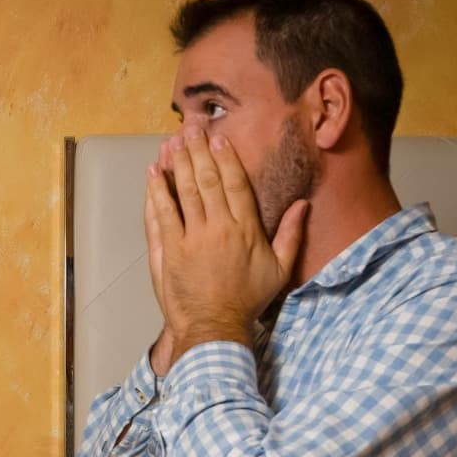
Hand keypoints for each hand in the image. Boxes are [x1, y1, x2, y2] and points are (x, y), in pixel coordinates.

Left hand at [146, 126, 308, 357]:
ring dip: (176, 164)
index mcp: (245, 230)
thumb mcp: (279, 269)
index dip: (226, 158)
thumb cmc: (247, 300)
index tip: (218, 138)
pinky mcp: (169, 251)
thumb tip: (303, 205)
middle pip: (207, 181)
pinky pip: (161, 215)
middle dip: (198, 152)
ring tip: (172, 142)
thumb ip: (291, 234)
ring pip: (183, 192)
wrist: (214, 327)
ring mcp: (191, 239)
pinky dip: (156, 192)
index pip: (236, 184)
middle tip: (191, 129)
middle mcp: (218, 229)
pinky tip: (152, 174)